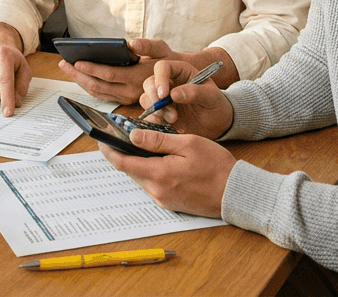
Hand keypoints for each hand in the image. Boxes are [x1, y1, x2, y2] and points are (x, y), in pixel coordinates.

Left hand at [60, 38, 182, 104]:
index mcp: (137, 78)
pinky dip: (88, 85)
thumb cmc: (168, 61)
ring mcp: (126, 98)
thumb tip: (130, 42)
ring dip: (80, 81)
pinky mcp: (123, 100)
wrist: (177, 80)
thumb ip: (147, 45)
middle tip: (64, 63)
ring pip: (97, 93)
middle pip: (97, 86)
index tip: (75, 61)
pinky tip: (80, 75)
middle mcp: (130, 91)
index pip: (108, 75)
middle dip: (78, 75)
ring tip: (68, 67)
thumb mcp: (162, 48)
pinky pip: (101, 95)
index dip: (90, 68)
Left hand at [98, 129, 235, 217]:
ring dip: (138, 162)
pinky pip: (152, 184)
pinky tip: (159, 160)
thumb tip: (134, 135)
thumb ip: (158, 140)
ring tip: (143, 145)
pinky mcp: (170, 203)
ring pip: (141, 177)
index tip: (101, 140)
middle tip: (122, 136)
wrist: (235, 193)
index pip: (123, 163)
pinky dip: (150, 171)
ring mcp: (163, 199)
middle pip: (130, 170)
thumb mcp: (188, 144)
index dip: (109, 150)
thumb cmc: (216, 167)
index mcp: (159, 174)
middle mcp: (157, 190)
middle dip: (124, 153)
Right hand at [139, 59, 234, 139]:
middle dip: (154, 97)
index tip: (164, 95)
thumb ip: (195, 92)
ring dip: (156, 110)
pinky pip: (149, 115)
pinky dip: (154, 121)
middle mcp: (169, 83)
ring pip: (146, 99)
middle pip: (149, 83)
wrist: (217, 125)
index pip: (163, 67)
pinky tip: (167, 125)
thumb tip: (173, 94)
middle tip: (165, 111)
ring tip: (173, 119)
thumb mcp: (211, 97)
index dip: (160, 79)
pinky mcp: (161, 114)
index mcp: (181, 71)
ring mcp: (163, 99)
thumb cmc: (216, 105)